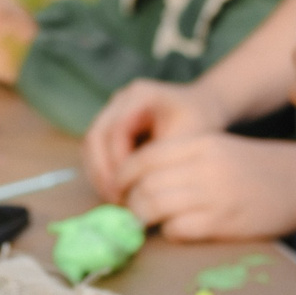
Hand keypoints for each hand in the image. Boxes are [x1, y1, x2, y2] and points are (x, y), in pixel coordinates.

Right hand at [83, 79, 231, 199]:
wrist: (203, 107)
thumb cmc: (201, 120)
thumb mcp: (189, 138)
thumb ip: (164, 160)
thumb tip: (143, 191)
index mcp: (140, 95)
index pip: (116, 131)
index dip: (118, 163)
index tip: (128, 190)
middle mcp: (120, 100)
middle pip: (95, 136)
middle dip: (102, 171)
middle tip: (115, 199)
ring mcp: (113, 111)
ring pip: (92, 145)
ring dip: (99, 174)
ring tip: (115, 200)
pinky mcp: (112, 126)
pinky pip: (98, 150)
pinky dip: (104, 172)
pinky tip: (117, 192)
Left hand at [114, 133, 295, 241]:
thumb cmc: (255, 168)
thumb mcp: (217, 149)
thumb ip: (182, 160)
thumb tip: (138, 182)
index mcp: (199, 144)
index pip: (142, 158)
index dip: (122, 178)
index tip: (120, 190)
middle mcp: (203, 166)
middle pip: (143, 186)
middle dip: (129, 203)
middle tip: (130, 214)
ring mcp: (214, 195)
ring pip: (153, 208)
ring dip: (143, 220)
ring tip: (147, 225)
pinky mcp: (224, 223)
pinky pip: (177, 230)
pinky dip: (169, 233)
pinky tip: (178, 231)